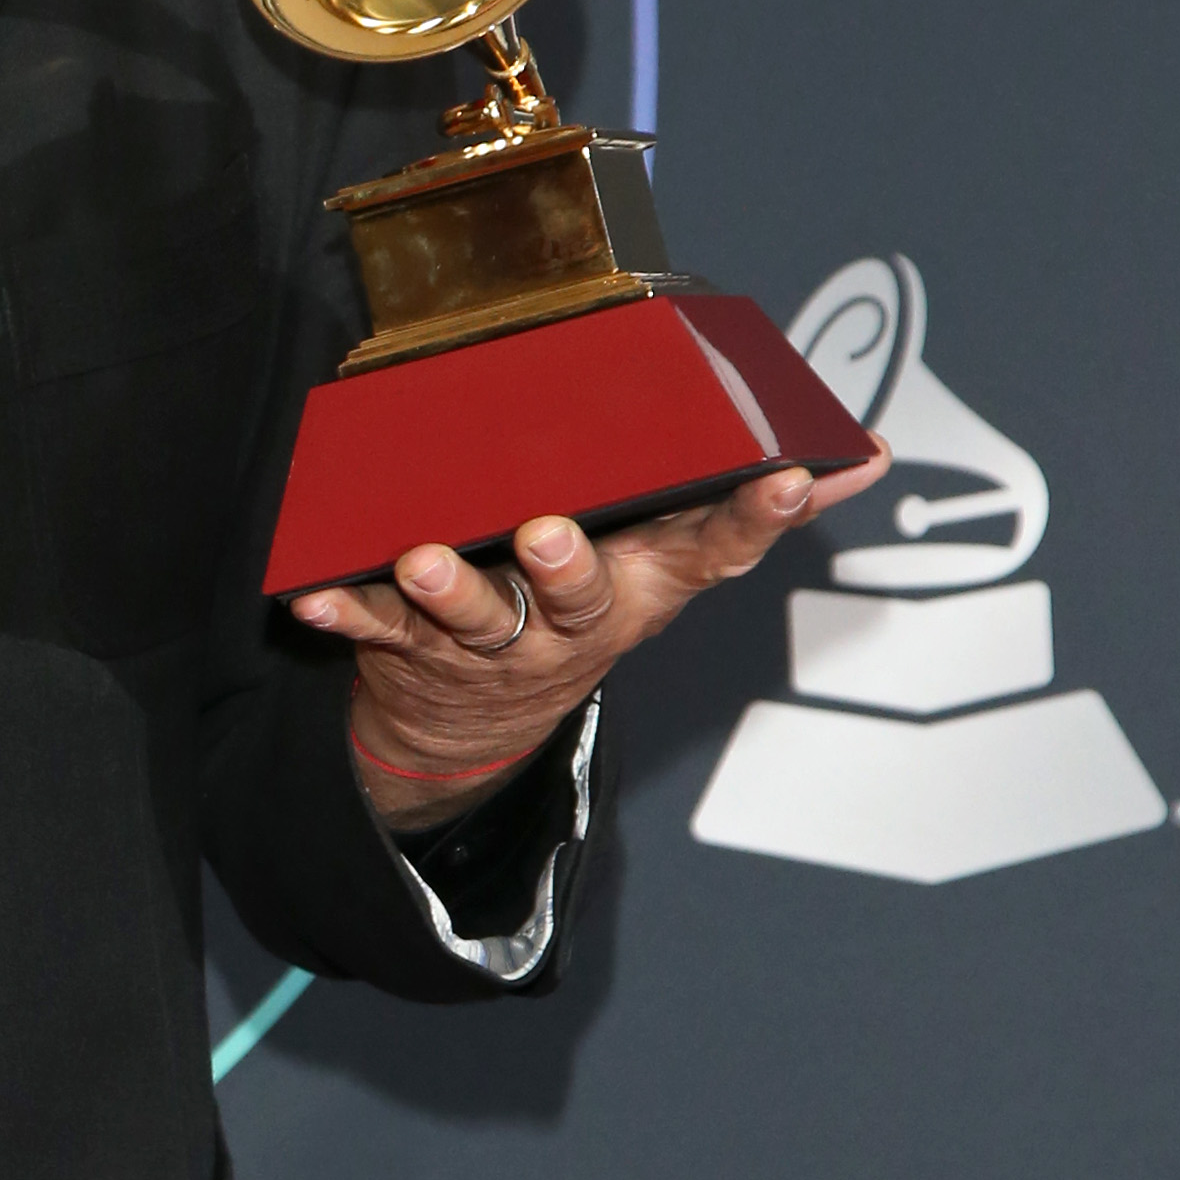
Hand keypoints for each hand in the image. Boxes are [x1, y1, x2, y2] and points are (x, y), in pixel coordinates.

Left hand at [289, 447, 892, 824]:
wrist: (481, 722)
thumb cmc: (586, 603)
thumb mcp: (673, 561)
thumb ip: (752, 506)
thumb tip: (867, 457)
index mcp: (648, 584)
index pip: (718, 549)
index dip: (757, 516)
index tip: (787, 476)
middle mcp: (577, 619)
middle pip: (580, 598)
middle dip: (566, 570)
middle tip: (549, 535)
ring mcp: (495, 642)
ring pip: (476, 619)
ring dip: (450, 592)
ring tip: (425, 559)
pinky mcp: (418, 649)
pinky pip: (376, 631)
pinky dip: (345, 615)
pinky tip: (312, 598)